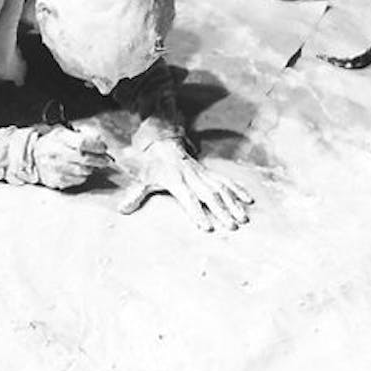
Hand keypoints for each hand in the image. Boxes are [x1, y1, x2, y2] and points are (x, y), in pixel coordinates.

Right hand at [34, 128, 111, 189]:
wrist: (33, 157)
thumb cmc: (53, 143)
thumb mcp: (65, 132)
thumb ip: (83, 133)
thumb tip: (99, 139)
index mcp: (60, 137)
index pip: (82, 142)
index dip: (97, 146)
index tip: (103, 148)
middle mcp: (56, 152)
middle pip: (85, 158)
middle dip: (100, 159)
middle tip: (105, 159)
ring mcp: (56, 168)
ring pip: (83, 171)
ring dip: (92, 168)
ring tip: (92, 164)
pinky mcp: (57, 180)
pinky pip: (78, 180)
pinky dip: (83, 176)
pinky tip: (81, 170)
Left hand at [119, 138, 252, 230]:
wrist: (163, 143)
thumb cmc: (153, 166)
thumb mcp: (143, 179)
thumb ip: (135, 195)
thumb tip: (121, 210)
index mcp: (176, 180)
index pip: (188, 198)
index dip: (197, 213)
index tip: (207, 227)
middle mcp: (192, 176)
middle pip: (209, 194)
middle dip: (222, 211)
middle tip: (232, 227)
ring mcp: (203, 173)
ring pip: (221, 188)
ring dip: (233, 203)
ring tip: (243, 219)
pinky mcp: (209, 172)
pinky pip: (226, 180)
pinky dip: (238, 189)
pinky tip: (248, 200)